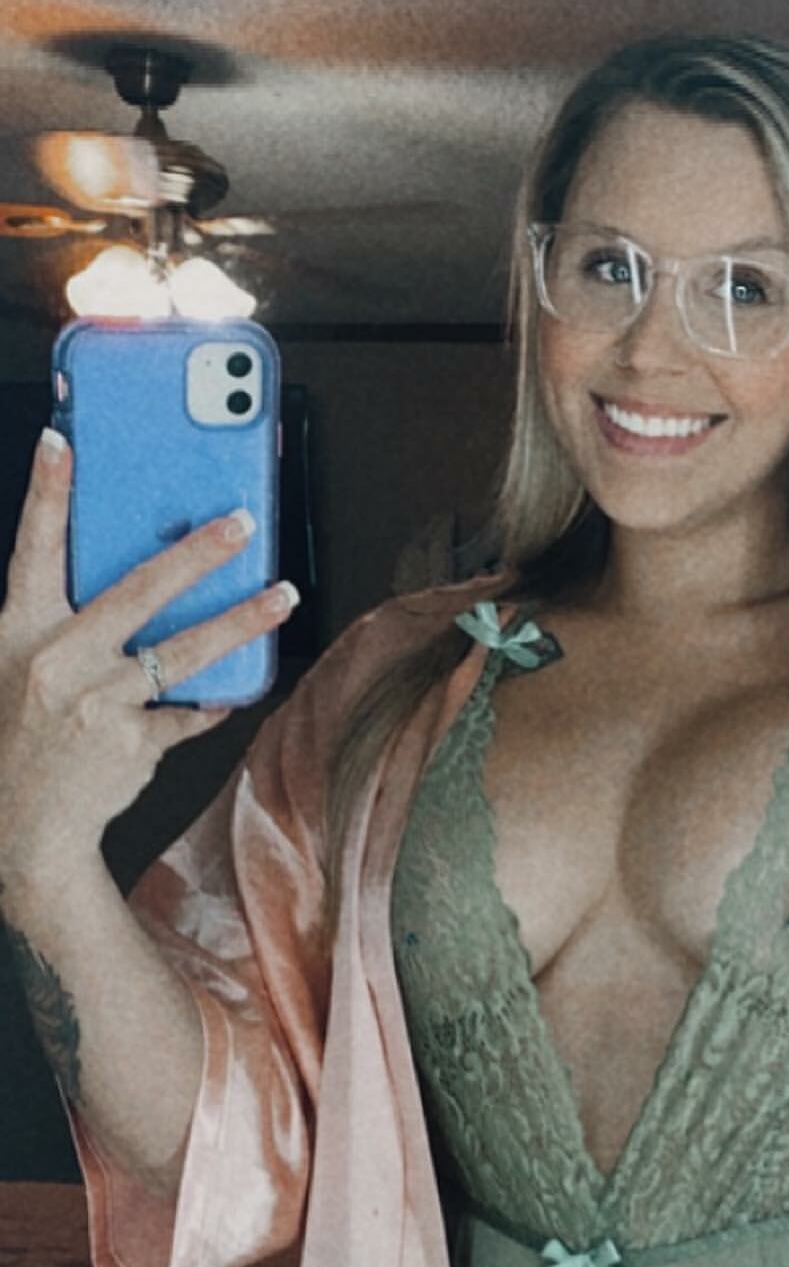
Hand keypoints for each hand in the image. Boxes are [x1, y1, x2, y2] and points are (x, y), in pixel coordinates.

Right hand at [0, 429, 295, 890]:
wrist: (24, 823)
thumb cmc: (29, 732)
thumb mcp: (22, 665)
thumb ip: (68, 622)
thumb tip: (144, 580)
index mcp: (20, 632)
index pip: (34, 550)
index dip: (47, 495)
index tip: (64, 443)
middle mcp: (59, 661)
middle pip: (138, 591)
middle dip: (196, 553)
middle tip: (241, 523)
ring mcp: (98, 702)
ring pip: (185, 650)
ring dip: (241, 621)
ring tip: (283, 596)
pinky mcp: (132, 742)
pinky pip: (190, 710)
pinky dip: (214, 700)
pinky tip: (235, 689)